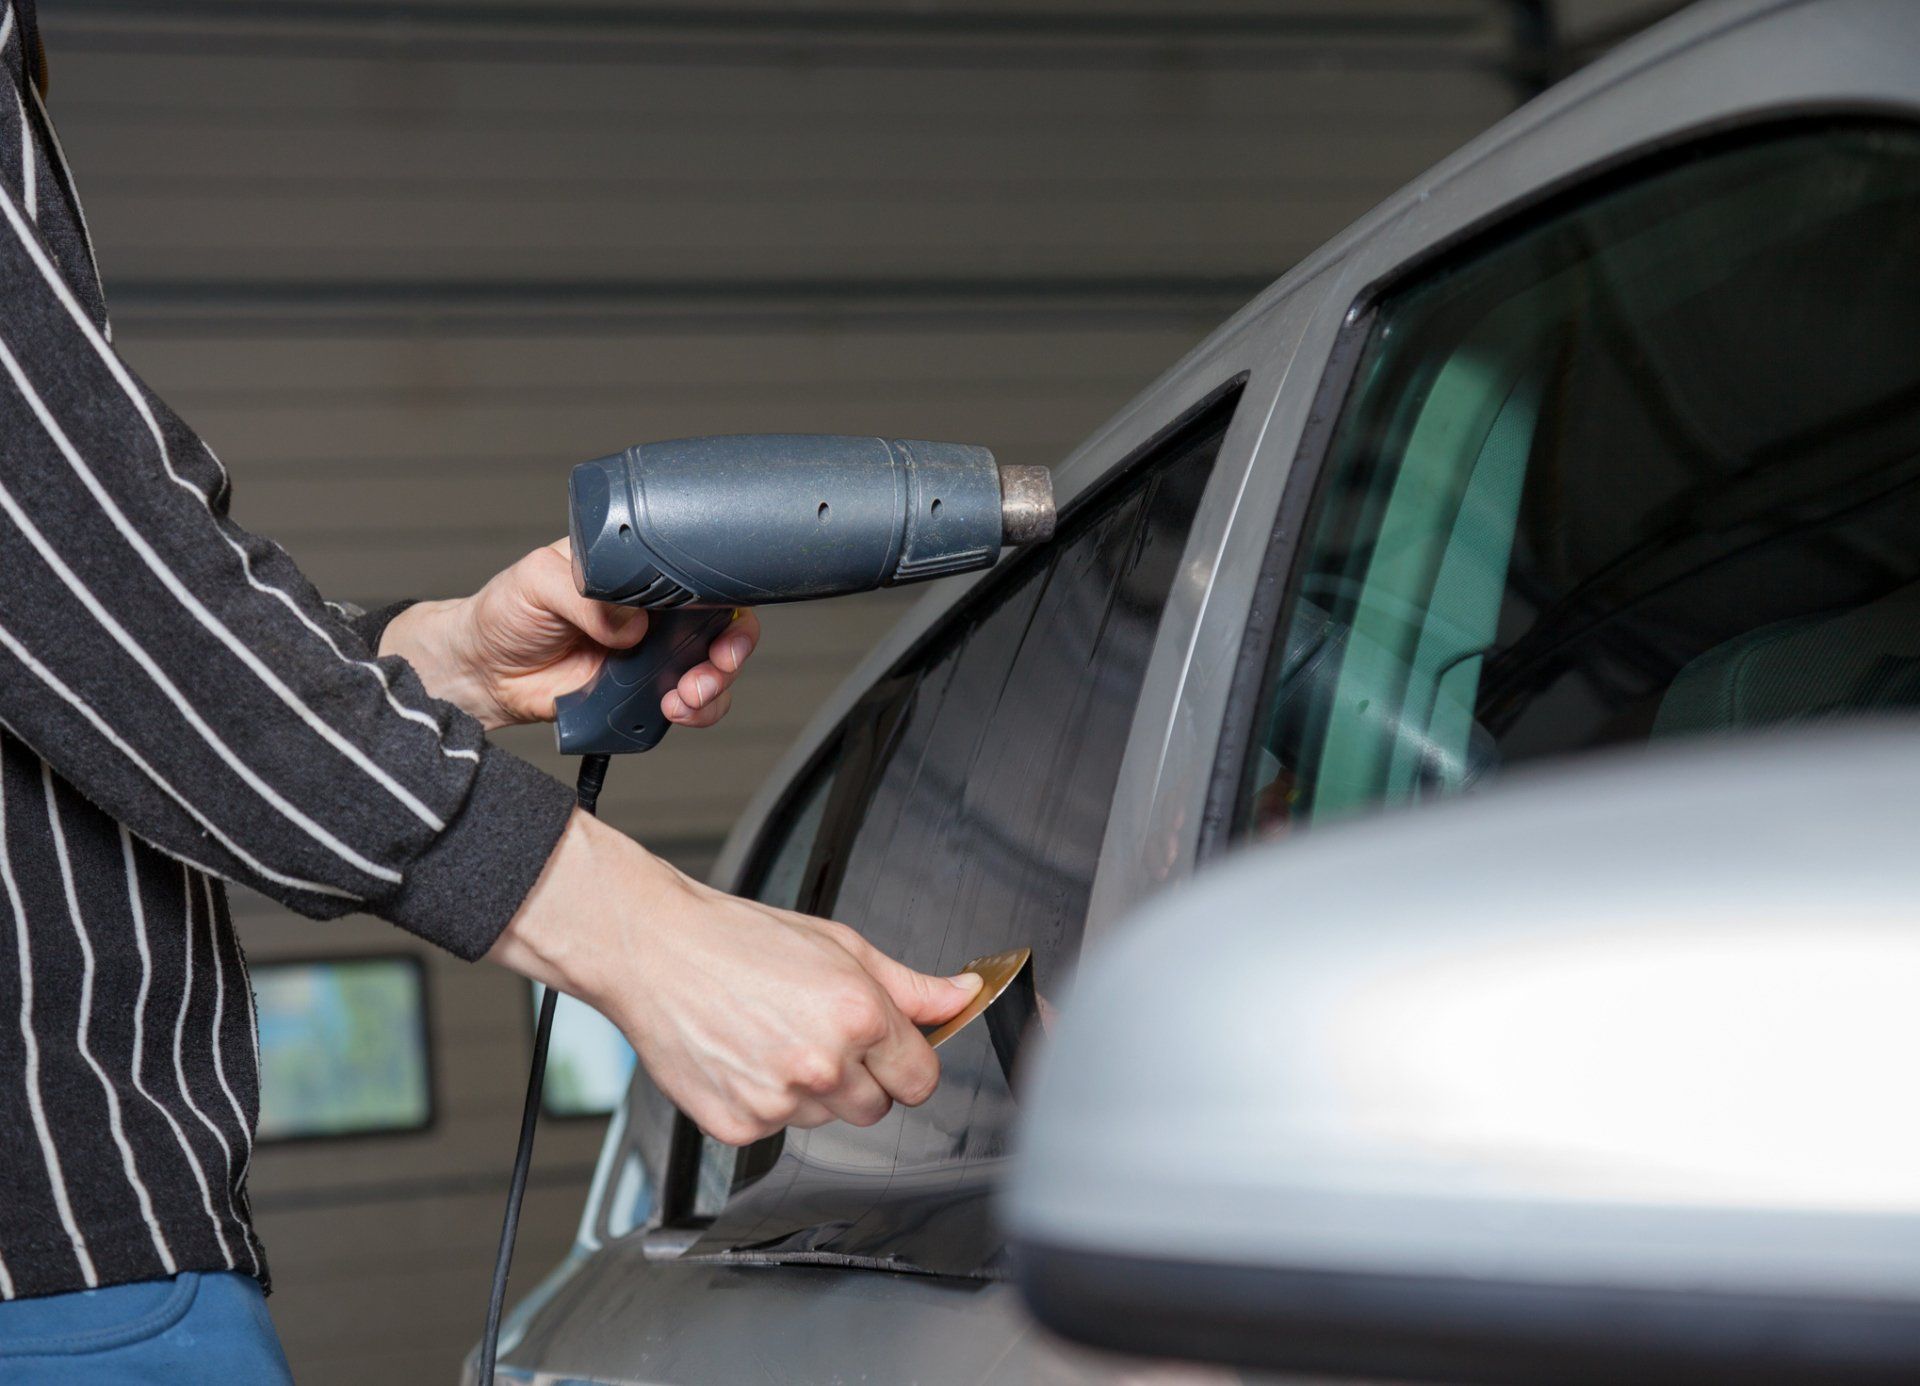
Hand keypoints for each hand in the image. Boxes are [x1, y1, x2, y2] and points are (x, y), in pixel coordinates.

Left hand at [377, 539, 759, 730]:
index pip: (699, 574)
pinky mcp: (642, 694)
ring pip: (713, 668)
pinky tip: (672, 710)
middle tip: (713, 665)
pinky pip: (689, 705)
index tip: (721, 618)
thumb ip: (586, 594)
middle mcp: (654, 611)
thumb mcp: (537, 580)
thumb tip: (631, 623)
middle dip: (731, 648)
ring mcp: (652, 654)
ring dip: (714, 686)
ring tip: (686, 696)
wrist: (484, 672)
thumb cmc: (507, 612)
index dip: (724, 595)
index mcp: (637, 571)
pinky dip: (695, 712)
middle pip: (721, 624)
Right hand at [489, 812, 983, 1144]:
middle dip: (862, 1078)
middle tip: (819, 1032)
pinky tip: (746, 1057)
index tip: (890, 1049)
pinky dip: (767, 1102)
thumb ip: (910, 986)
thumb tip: (961, 997)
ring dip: (814, 1090)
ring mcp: (778, 1102)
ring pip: (827, 1119)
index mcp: (857, 1015)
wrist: (654, 951)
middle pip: (878, 1108)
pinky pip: (777, 1129)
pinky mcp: (738, 1126)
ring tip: (775, 1036)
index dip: (908, 1062)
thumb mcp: (840, 946)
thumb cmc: (739, 940)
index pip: (922, 1079)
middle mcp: (822, 1065)